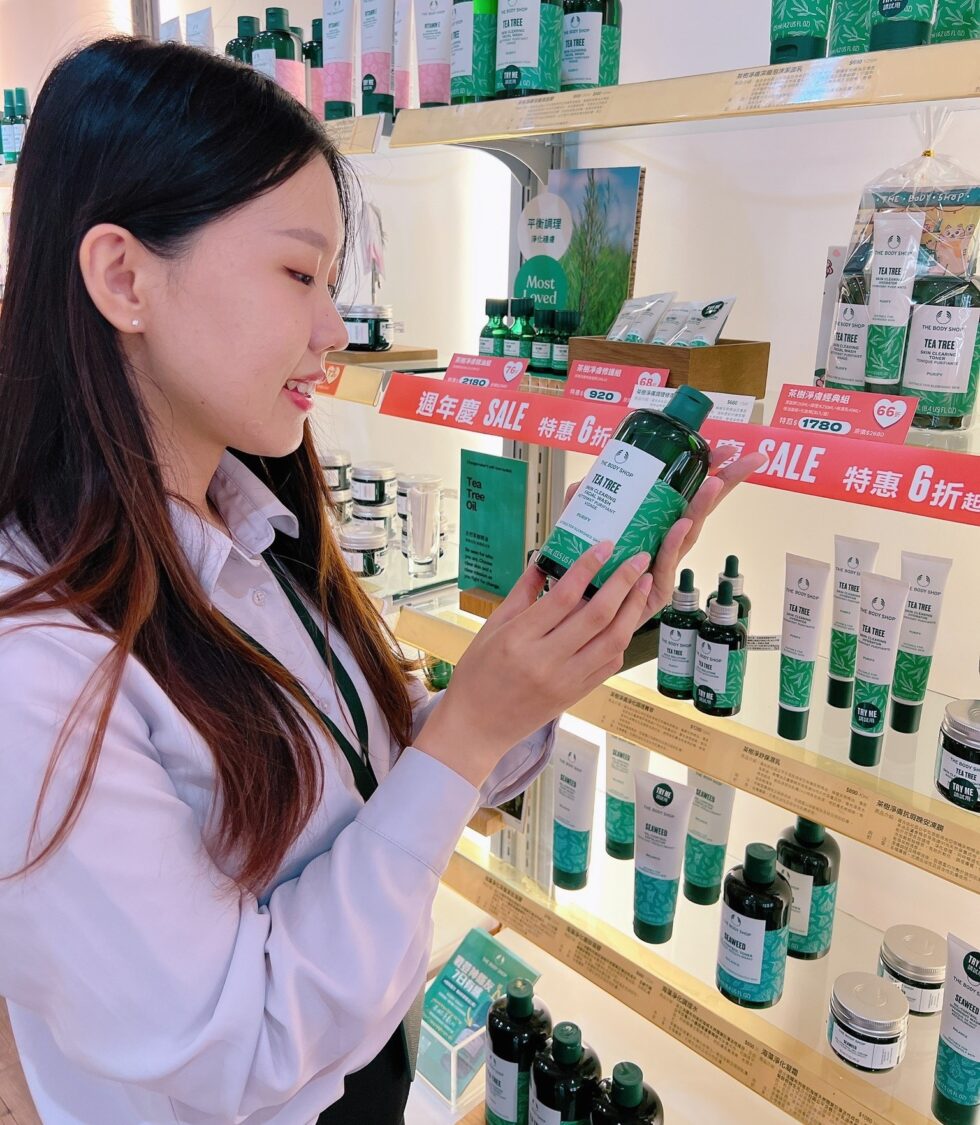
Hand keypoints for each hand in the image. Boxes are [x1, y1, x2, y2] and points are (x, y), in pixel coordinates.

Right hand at [415, 542, 652, 789]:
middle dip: (623, 582)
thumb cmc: (478, 675)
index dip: (589, 567)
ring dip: (632, 609)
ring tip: (642, 585)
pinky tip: (625, 620)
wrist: (477, 727)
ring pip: (612, 640)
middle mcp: (546, 660)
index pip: (564, 596)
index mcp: (519, 639)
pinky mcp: (576, 695)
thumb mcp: (490, 628)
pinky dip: (621, 638)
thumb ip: (521, 594)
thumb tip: (544, 560)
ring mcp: (565, 681)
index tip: (606, 546)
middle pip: (597, 615)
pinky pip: (609, 664)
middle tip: (639, 560)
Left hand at [562, 446, 764, 623]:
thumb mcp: (582, 537)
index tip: (726, 449)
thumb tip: (582, 483)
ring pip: (688, 534)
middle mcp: (665, 547)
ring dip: (701, 507)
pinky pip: (666, 563)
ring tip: (714, 483)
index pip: (685, 497)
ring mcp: (664, 568)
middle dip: (724, 484)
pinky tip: (682, 524)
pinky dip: (674, 543)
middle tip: (744, 460)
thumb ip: (581, 511)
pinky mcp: (656, 593)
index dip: (705, 473)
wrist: (574, 623)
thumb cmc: (585, 578)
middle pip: (699, 511)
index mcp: (654, 530)